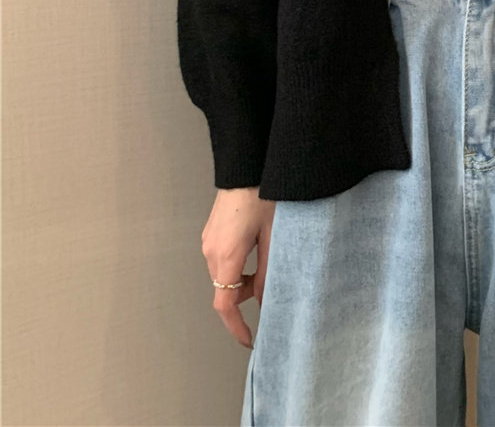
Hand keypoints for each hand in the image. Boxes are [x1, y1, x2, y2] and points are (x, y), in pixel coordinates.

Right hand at [201, 186, 274, 347]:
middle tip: (268, 293)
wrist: (247, 167)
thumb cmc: (263, 197)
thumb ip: (268, 271)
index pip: (224, 303)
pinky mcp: (211, 233)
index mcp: (226, 255)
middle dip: (244, 298)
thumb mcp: (273, 236)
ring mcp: (208, 241)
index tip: (250, 339)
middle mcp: (210, 251)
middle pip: (224, 290)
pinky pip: (220, 260)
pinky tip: (255, 251)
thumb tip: (266, 300)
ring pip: (222, 275)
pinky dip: (235, 266)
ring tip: (265, 266)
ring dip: (241, 280)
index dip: (236, 326)